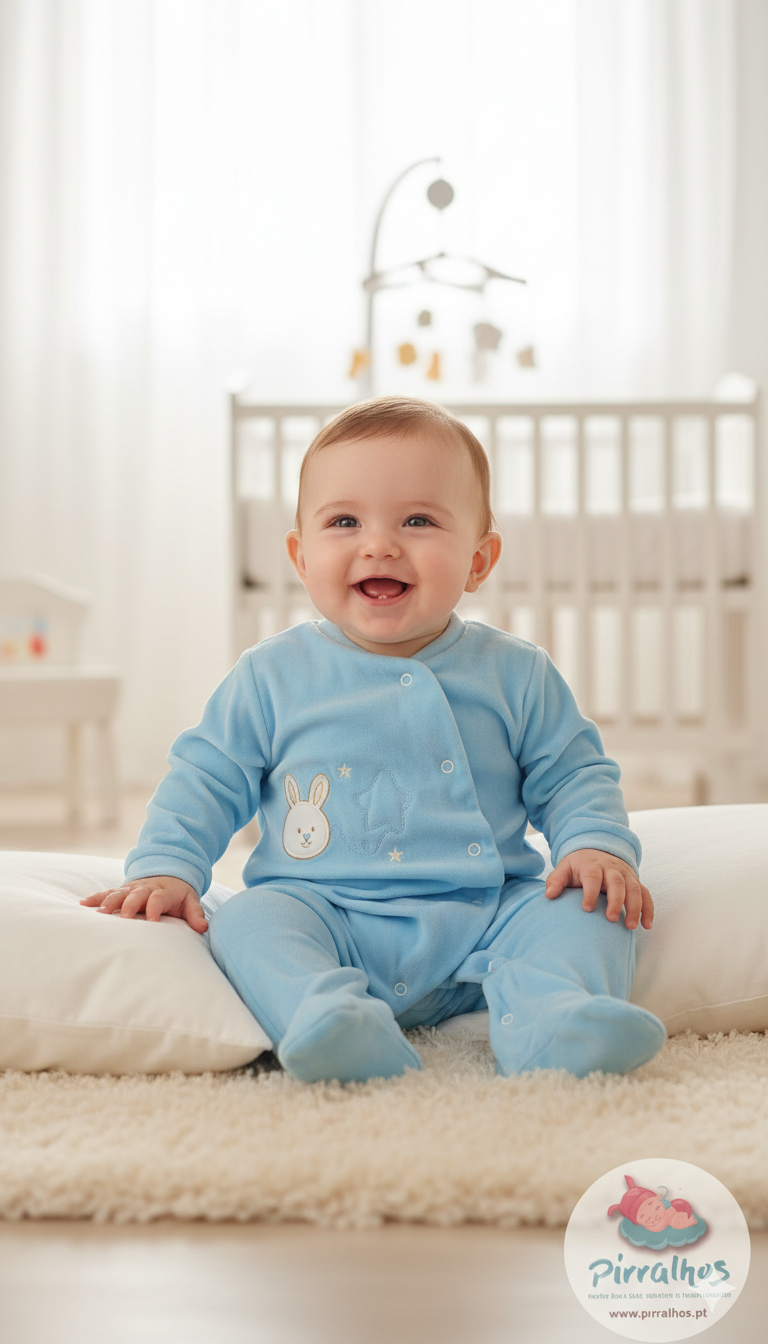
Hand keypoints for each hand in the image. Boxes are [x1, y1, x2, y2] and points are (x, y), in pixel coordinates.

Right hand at [80, 876, 207, 933]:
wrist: (168, 874)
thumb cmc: (178, 895)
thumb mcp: (190, 901)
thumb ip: (195, 914)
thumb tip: (203, 928)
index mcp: (163, 892)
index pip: (159, 899)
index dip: (156, 908)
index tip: (152, 921)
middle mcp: (145, 889)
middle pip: (136, 895)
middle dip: (130, 905)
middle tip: (124, 917)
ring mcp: (131, 889)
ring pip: (118, 893)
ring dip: (108, 902)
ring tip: (99, 914)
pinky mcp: (121, 891)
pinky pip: (107, 893)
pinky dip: (95, 897)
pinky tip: (82, 904)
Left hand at [544, 849, 652, 929]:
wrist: (596, 851)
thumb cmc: (578, 866)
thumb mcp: (564, 868)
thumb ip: (556, 881)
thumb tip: (549, 895)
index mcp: (592, 866)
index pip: (593, 877)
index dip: (590, 892)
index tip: (586, 908)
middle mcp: (611, 869)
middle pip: (617, 882)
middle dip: (616, 901)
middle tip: (611, 919)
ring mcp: (625, 875)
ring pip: (634, 888)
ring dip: (635, 907)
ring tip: (630, 926)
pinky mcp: (635, 882)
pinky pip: (646, 894)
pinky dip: (648, 909)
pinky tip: (647, 925)